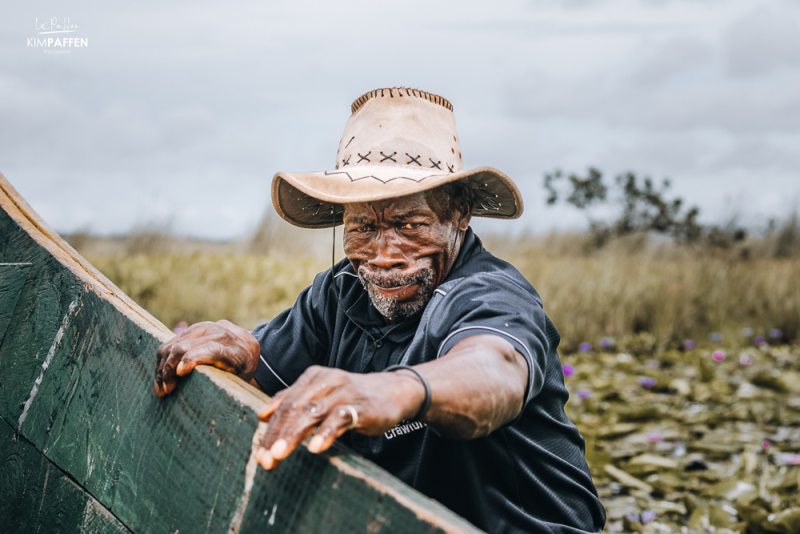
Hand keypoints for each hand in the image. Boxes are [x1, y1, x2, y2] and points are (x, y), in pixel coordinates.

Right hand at [154, 320, 260, 396]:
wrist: (246, 344)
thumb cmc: (243, 369)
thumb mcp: (242, 380)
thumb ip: (229, 387)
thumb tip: (211, 405)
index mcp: (234, 349)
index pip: (211, 349)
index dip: (193, 359)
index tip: (179, 374)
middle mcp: (217, 334)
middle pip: (184, 348)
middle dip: (169, 370)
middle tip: (166, 392)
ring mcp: (202, 329)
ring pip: (172, 346)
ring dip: (162, 368)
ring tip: (162, 389)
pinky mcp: (191, 330)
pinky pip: (169, 344)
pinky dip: (162, 362)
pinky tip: (162, 378)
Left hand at [255, 365, 424, 469]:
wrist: (393, 391)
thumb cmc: (352, 397)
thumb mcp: (321, 394)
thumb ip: (293, 401)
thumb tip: (262, 415)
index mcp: (312, 378)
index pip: (284, 405)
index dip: (270, 430)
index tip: (258, 454)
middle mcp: (325, 381)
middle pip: (294, 408)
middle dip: (276, 435)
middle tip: (265, 459)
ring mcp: (342, 393)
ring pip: (312, 413)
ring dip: (293, 435)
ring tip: (279, 454)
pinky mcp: (360, 406)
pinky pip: (340, 419)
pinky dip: (326, 433)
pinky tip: (315, 448)